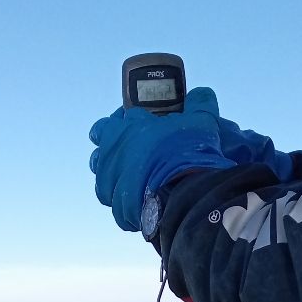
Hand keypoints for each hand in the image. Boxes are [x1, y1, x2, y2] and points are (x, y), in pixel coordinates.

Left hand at [89, 88, 233, 231]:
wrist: (184, 194)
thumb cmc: (188, 153)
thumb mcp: (201, 120)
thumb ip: (199, 103)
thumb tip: (201, 94)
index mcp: (126, 127)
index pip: (113, 120)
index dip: (125, 122)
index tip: (137, 124)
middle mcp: (112, 152)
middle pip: (100, 145)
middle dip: (112, 145)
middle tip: (131, 149)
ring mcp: (111, 181)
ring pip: (101, 174)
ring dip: (114, 172)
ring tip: (132, 176)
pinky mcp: (117, 206)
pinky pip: (114, 202)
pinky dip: (124, 200)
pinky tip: (138, 199)